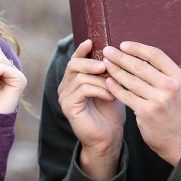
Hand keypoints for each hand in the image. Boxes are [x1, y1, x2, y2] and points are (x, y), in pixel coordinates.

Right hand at [57, 39, 124, 179]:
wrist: (108, 138)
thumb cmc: (111, 112)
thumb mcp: (110, 86)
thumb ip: (107, 71)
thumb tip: (114, 51)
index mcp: (73, 80)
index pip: (75, 59)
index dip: (82, 50)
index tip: (92, 41)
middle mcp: (65, 87)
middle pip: (74, 65)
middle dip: (91, 62)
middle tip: (106, 65)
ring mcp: (65, 97)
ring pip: (80, 77)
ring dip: (101, 79)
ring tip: (115, 85)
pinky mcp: (68, 107)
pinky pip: (83, 89)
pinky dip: (99, 89)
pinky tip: (111, 95)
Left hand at [102, 42, 180, 165]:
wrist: (180, 139)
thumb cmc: (175, 109)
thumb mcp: (178, 87)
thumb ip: (164, 72)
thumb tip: (139, 53)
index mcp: (178, 76)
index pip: (155, 55)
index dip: (137, 48)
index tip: (123, 44)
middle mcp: (169, 86)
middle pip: (140, 66)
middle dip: (121, 57)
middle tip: (107, 50)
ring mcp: (158, 100)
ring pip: (131, 80)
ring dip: (115, 70)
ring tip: (105, 63)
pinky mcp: (146, 112)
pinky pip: (126, 96)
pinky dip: (115, 87)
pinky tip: (108, 81)